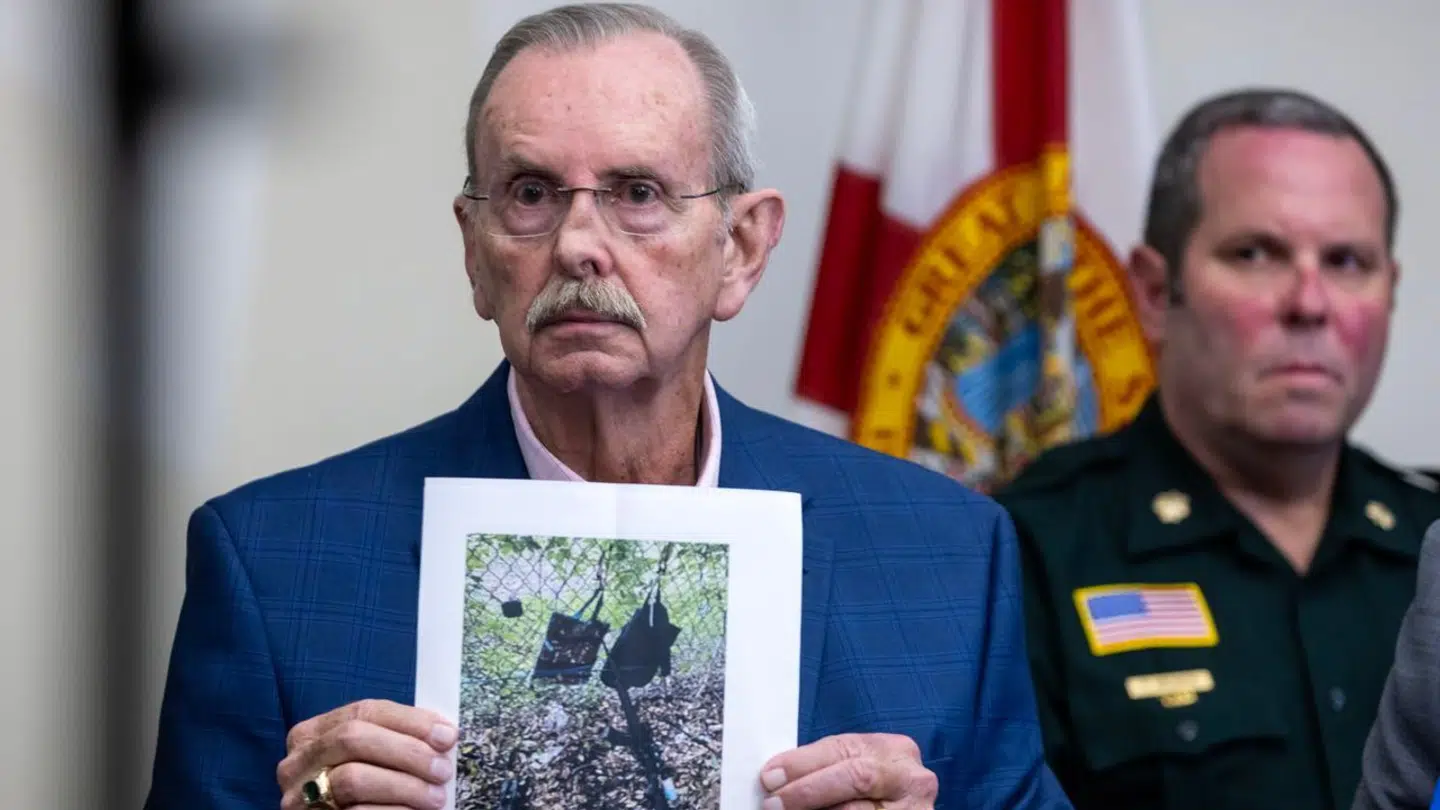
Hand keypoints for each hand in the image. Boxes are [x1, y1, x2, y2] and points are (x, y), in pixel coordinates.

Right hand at [276, 699, 457, 808]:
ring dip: (404, 786)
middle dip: (406, 751)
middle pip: (354, 738)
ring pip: (353, 778)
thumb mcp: (367, 758)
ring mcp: (298, 796)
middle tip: (442, 769)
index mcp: (313, 734)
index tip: (447, 735)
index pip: (364, 711)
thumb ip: (392, 740)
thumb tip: (443, 733)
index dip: (409, 720)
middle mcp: (298, 762)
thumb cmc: (358, 793)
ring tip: (435, 797)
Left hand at [758, 733, 937, 809]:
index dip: (803, 763)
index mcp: (895, 751)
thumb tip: (776, 777)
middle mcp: (911, 780)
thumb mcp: (860, 768)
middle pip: (856, 777)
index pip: (844, 749)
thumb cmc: (874, 791)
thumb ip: (827, 767)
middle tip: (774, 802)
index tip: (770, 776)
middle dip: (809, 789)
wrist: (897, 809)